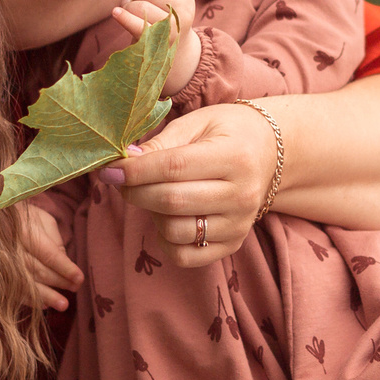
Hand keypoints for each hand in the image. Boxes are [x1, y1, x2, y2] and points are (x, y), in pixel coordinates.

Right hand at [12, 201, 82, 312]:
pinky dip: (28, 300)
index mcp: (23, 231)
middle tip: (75, 289)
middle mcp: (9, 248)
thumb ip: (54, 241)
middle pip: (37, 270)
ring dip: (45, 296)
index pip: (48, 253)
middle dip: (58, 282)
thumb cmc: (24, 218)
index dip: (64, 268)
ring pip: (24, 283)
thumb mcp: (43, 220)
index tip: (79, 279)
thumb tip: (65, 263)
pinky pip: (11, 290)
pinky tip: (43, 305)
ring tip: (63, 305)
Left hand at [104, 99, 272, 267]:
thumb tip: (125, 163)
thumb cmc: (228, 132)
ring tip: (154, 194)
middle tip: (122, 180)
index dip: (136, 171)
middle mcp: (242, 195)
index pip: (174, 168)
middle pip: (171, 202)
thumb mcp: (198, 123)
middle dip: (135, 191)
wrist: (269, 153)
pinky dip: (166, 239)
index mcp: (235, 157)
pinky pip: (185, 256)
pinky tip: (168, 217)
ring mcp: (239, 224)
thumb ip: (162, 142)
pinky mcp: (233, 244)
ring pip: (174, 231)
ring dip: (150, 214)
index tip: (110, 169)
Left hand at [112, 0, 201, 94]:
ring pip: (139, 6)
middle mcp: (184, 11)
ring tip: (135, 15)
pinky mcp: (156, 43)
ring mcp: (172, 28)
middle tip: (140, 5)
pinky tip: (117, 13)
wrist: (165, 50)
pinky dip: (123, 17)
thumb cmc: (155, 14)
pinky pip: (136, 25)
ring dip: (129, 8)